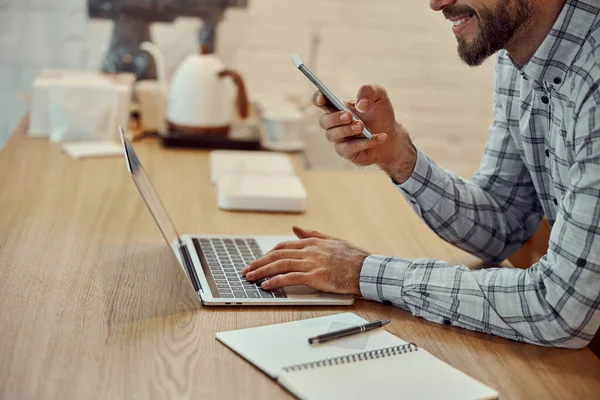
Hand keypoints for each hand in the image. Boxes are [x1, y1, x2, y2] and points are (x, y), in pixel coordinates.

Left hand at [241, 226, 368, 295]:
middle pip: (277, 254)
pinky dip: (275, 281)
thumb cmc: (352, 258)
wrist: (366, 270)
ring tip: (251, 278)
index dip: (268, 254)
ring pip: (280, 265)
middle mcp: (309, 251)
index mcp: (312, 242)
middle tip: (247, 270)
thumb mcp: (332, 240)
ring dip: (262, 271)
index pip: (283, 246)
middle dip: (259, 262)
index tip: (259, 261)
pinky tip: (266, 285)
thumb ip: (312, 234)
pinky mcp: (315, 277)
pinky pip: (290, 278)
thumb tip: (296, 228)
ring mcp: (312, 263)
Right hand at [313, 84, 416, 182]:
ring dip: (347, 130)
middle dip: (335, 118)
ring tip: (363, 126)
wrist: (392, 138)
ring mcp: (339, 139)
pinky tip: (381, 136)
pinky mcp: (347, 152)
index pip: (320, 101)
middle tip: (349, 116)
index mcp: (338, 107)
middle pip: (324, 121)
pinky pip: (349, 148)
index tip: (322, 97)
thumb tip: (360, 105)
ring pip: (333, 135)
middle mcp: (335, 124)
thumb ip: (368, 91)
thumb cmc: (381, 115)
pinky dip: (366, 142)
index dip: (317, 98)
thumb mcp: (379, 96)